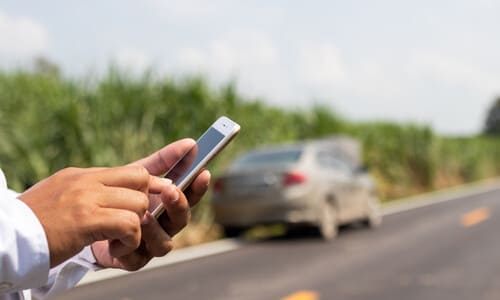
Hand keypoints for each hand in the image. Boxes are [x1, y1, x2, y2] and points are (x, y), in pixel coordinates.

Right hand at [19, 165, 166, 267]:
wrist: (7, 236)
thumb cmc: (37, 221)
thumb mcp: (65, 195)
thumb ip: (94, 190)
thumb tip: (124, 190)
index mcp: (85, 176)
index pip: (134, 169)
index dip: (155, 179)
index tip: (170, 186)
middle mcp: (88, 181)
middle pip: (142, 181)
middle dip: (145, 204)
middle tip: (131, 222)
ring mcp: (87, 198)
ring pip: (139, 202)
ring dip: (136, 226)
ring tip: (118, 239)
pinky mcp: (86, 219)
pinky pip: (129, 223)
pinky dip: (129, 239)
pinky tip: (114, 246)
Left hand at [91, 139, 210, 270]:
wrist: (83, 218)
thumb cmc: (117, 195)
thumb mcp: (137, 174)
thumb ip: (164, 160)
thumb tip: (191, 143)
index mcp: (169, 205)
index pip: (190, 196)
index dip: (198, 186)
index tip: (203, 172)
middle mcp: (165, 226)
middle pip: (182, 219)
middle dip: (178, 205)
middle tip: (170, 190)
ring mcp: (150, 245)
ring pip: (165, 243)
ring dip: (156, 230)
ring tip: (144, 216)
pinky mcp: (132, 260)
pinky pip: (138, 258)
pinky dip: (129, 248)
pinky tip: (117, 238)